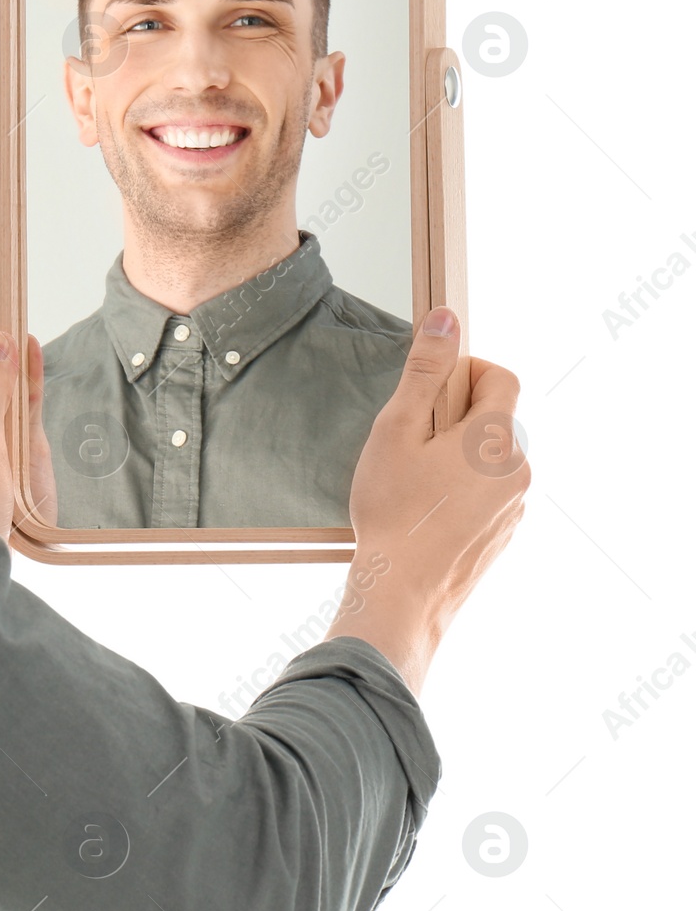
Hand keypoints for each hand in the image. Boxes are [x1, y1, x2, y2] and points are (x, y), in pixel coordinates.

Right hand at [325, 306, 529, 694]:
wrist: (403, 591)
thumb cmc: (393, 510)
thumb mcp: (397, 430)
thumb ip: (424, 372)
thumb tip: (447, 319)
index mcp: (495, 439)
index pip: (502, 377)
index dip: (467, 369)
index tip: (431, 388)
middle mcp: (518, 470)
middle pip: (494, 418)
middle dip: (453, 417)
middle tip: (407, 440)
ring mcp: (515, 505)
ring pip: (489, 456)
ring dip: (456, 453)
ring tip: (412, 480)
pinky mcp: (505, 532)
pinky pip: (488, 490)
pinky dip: (461, 486)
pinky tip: (424, 508)